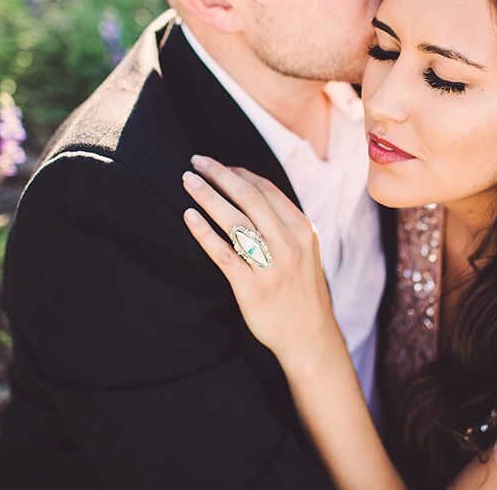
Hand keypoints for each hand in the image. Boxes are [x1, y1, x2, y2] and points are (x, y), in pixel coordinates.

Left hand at [180, 155, 340, 368]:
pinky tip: (188, 216)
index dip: (238, 173)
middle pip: (249, 198)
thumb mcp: (305, 250)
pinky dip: (204, 232)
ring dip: (207, 196)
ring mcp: (271, 265)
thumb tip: (249, 192)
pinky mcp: (251, 287)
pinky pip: (223, 253)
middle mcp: (289, 243)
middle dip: (219, 175)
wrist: (309, 334)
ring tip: (188, 182)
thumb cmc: (301, 289)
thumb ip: (283, 224)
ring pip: (234, 220)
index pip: (266, 189)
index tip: (217, 165)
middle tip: (195, 162)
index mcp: (303, 230)